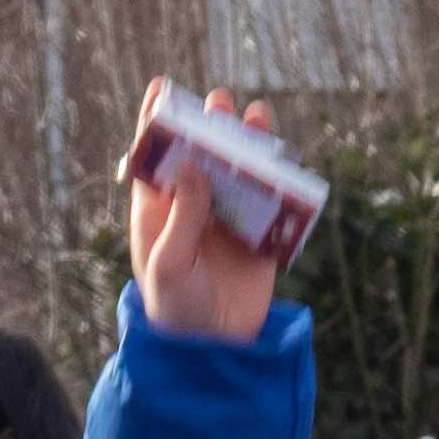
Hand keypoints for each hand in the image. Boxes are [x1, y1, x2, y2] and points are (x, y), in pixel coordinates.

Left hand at [119, 79, 285, 345]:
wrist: (214, 351)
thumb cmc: (175, 309)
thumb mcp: (169, 264)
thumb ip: (181, 218)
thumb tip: (191, 169)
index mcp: (160, 211)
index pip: (156, 158)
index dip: (157, 123)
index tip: (161, 87)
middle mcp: (194, 208)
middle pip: (202, 156)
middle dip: (210, 126)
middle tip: (219, 103)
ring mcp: (228, 220)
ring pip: (239, 171)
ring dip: (246, 144)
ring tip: (255, 116)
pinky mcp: (258, 238)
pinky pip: (270, 201)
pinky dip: (278, 178)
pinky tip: (282, 158)